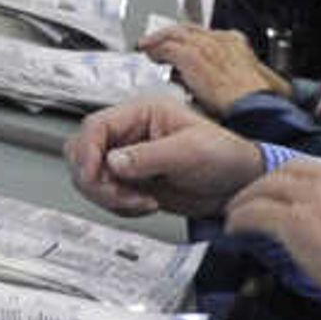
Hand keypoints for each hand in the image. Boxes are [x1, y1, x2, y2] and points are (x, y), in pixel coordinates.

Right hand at [64, 95, 262, 216]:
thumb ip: (148, 156)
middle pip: (82, 152)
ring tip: (139, 201)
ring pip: (88, 176)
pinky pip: (104, 195)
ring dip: (107, 196)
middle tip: (120, 195)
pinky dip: (117, 206)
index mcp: (142, 113)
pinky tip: (143, 205)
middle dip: (95, 180)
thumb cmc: (225, 157)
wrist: (238, 186)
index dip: (88, 152)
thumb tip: (112, 161)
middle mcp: (129, 134)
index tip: (95, 176)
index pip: (95, 127)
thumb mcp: (189, 152)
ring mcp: (127, 159)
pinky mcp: (129, 181)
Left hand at [143, 23, 291, 112]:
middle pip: (187, 29)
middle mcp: (220, 39)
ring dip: (158, 39)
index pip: (204, 34)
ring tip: (146, 45)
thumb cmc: (255, 99)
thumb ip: (226, 76)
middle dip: (169, 34)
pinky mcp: (193, 57)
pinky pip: (168, 47)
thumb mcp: (245, 82)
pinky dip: (156, 49)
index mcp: (235, 43)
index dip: (188, 39)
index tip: (178, 46)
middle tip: (155, 42)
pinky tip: (149, 54)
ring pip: (174, 34)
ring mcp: (205, 46)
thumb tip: (207, 84)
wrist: (256, 105)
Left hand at [222, 158, 320, 307]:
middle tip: (257, 197)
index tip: (292, 193)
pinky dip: (240, 218)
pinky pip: (258, 212)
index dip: (304, 181)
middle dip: (272, 182)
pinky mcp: (299, 221)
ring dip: (249, 197)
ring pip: (271, 185)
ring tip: (236, 211)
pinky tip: (233, 228)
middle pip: (296, 168)